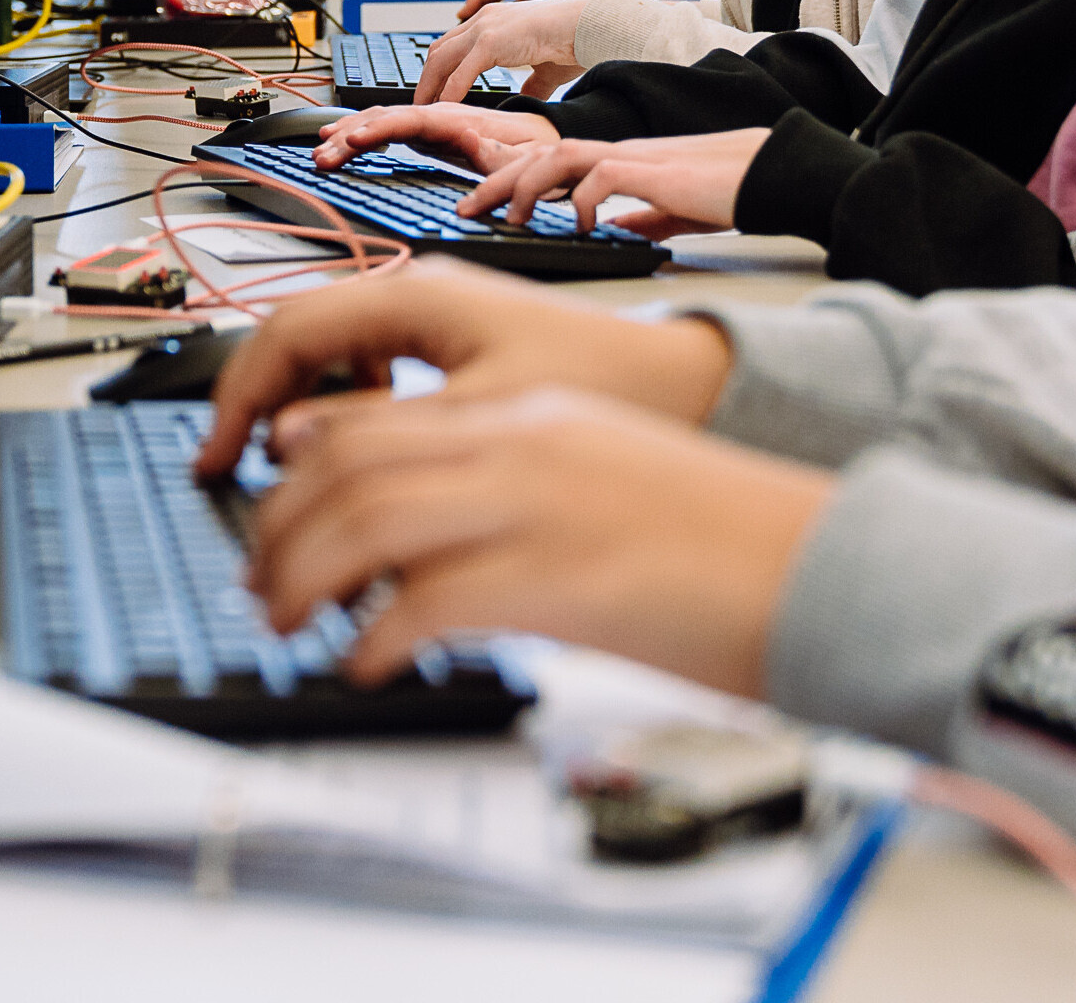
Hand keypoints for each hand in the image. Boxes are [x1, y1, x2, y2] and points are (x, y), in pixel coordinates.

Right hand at [193, 261, 733, 477]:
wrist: (690, 385)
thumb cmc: (605, 386)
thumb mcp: (475, 419)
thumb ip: (375, 429)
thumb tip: (289, 442)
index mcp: (422, 295)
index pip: (289, 328)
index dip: (237, 394)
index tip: (214, 458)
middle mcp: (427, 294)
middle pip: (304, 339)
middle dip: (263, 406)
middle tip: (237, 478)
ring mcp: (444, 317)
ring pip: (338, 356)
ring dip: (305, 411)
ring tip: (297, 476)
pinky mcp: (464, 347)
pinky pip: (377, 370)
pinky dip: (351, 412)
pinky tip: (366, 457)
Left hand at [247, 387, 832, 693]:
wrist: (812, 554)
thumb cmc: (721, 528)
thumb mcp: (604, 474)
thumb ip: (515, 483)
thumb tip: (421, 539)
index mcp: (536, 413)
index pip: (375, 417)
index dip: (300, 471)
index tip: (277, 517)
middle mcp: (525, 441)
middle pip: (348, 463)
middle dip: (278, 528)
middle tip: (263, 582)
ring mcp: (538, 504)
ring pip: (365, 520)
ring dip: (301, 578)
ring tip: (289, 624)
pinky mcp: (555, 577)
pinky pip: (420, 603)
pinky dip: (371, 639)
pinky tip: (368, 662)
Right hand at [311, 103, 559, 170]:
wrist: (551, 139)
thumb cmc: (539, 150)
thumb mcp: (527, 156)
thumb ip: (497, 152)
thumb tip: (464, 137)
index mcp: (463, 120)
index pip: (413, 120)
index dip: (381, 128)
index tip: (353, 139)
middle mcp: (444, 116)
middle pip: (389, 117)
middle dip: (352, 134)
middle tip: (322, 154)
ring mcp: (436, 122)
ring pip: (385, 119)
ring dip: (351, 133)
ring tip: (321, 149)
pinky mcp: (433, 131)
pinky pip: (392, 126)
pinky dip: (365, 131)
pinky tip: (345, 139)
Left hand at [415, 0, 591, 102]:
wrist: (590, 26)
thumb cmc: (576, 41)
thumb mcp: (547, 67)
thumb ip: (532, 83)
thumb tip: (526, 99)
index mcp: (495, 21)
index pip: (454, 44)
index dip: (441, 70)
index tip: (435, 91)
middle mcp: (484, 19)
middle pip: (439, 51)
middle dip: (427, 79)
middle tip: (422, 104)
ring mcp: (485, 27)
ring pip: (441, 60)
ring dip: (429, 87)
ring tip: (425, 111)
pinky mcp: (491, 41)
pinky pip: (460, 72)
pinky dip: (449, 92)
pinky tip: (444, 109)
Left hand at [458, 129, 771, 234]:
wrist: (773, 171)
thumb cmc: (732, 189)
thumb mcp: (674, 210)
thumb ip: (640, 217)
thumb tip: (609, 230)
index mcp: (624, 161)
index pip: (553, 161)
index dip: (511, 180)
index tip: (481, 205)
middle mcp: (622, 153)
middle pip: (543, 153)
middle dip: (497, 180)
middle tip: (466, 207)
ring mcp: (637, 159)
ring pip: (562, 156)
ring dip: (526, 185)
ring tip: (509, 216)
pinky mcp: (656, 171)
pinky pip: (603, 176)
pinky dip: (581, 199)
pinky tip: (578, 223)